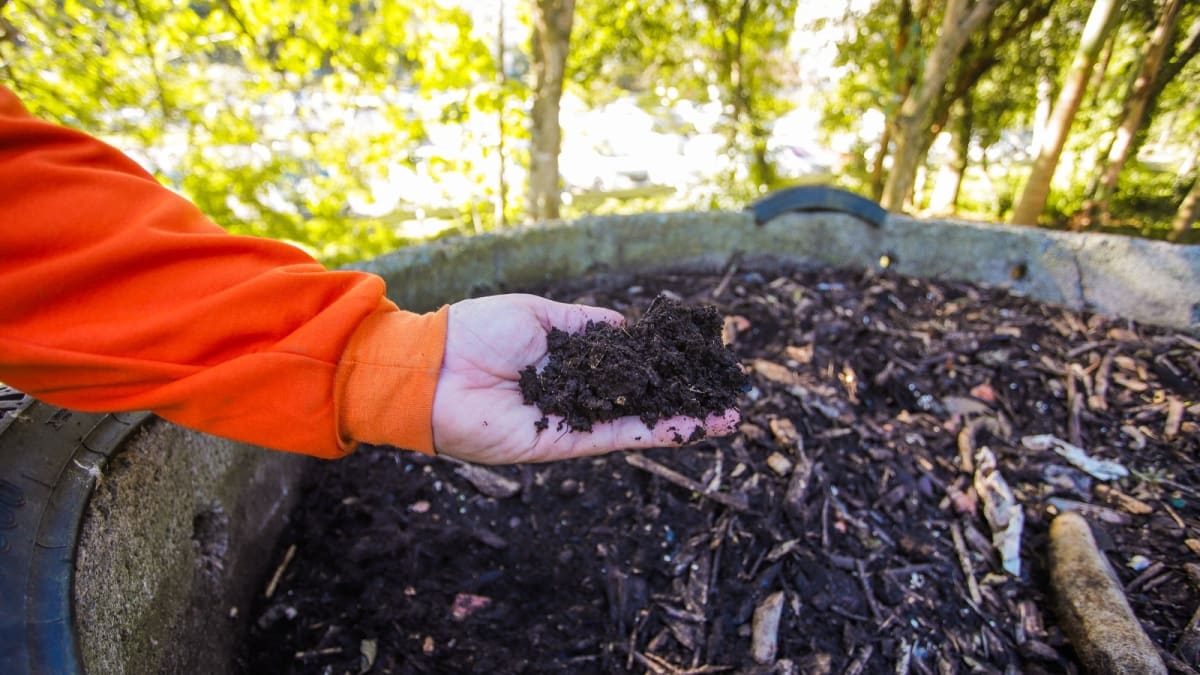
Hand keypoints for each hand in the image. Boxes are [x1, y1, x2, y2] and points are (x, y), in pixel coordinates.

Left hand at [431, 294, 739, 463]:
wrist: (433, 367)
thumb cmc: (476, 331)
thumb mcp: (542, 315)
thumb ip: (588, 325)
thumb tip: (631, 328)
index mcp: (571, 360)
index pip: (630, 365)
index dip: (666, 364)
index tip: (702, 359)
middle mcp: (577, 393)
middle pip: (643, 398)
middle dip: (686, 399)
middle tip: (731, 397)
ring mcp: (572, 419)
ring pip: (638, 421)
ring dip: (683, 421)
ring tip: (727, 418)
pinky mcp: (561, 441)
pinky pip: (615, 436)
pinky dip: (653, 432)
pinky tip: (688, 427)